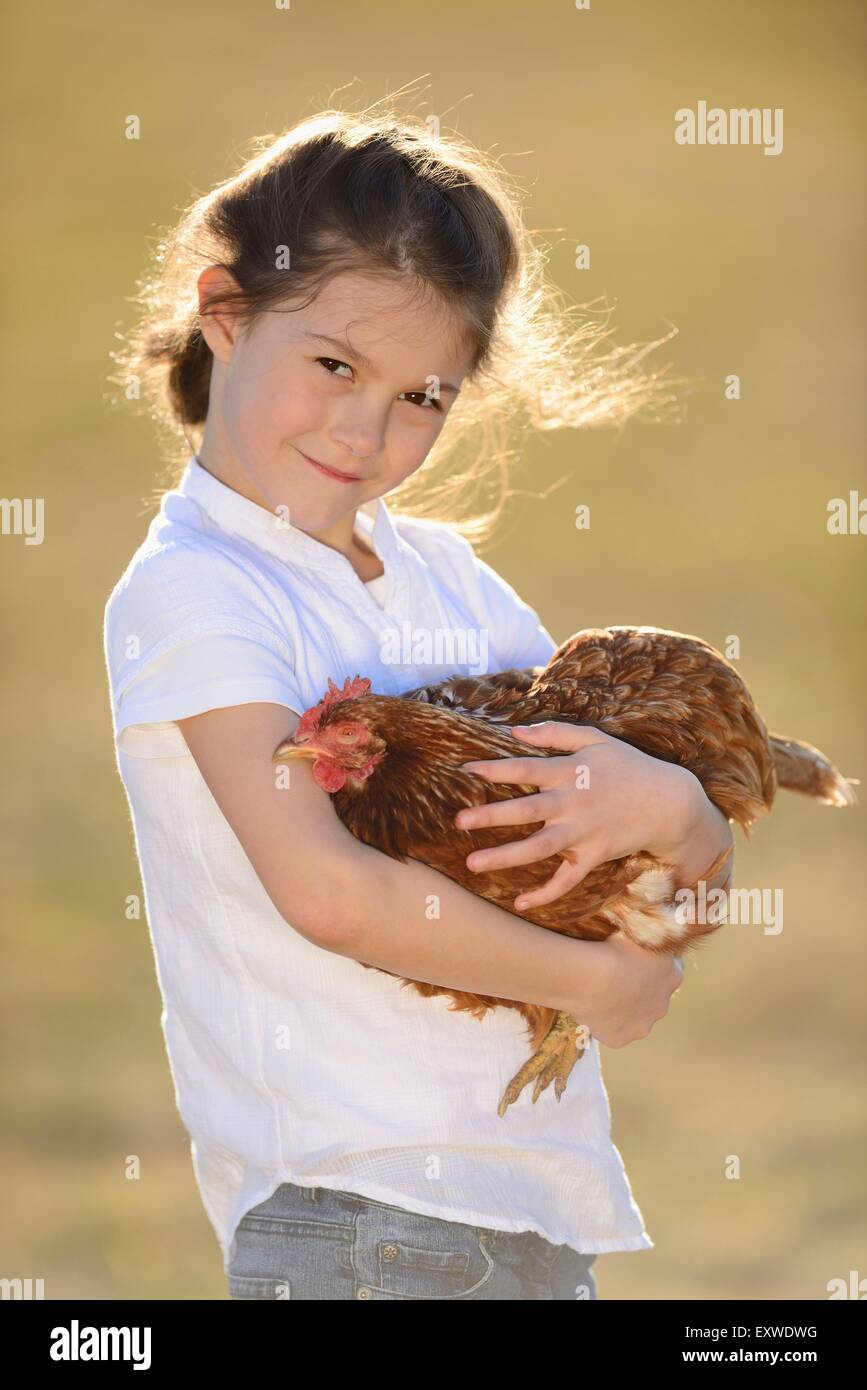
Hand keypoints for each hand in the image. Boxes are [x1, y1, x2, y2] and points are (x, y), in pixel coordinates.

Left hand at [454, 721, 696, 911]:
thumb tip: (515, 732)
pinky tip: (521, 903)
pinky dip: (546, 894)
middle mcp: (572, 803)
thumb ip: (555, 733)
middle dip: (490, 816)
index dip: (495, 770)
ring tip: (472, 863)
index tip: (466, 771)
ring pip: (538, 848)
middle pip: (525, 810)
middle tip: (458, 821)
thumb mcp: (596, 740)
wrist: (670, 802)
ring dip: (504, 857)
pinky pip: (567, 879)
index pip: (525, 768)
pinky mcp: (594, 856)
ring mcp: (583, 832)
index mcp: (570, 772)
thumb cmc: (630, 767)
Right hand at [575, 934, 684, 1047]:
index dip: (648, 964)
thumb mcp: (639, 928)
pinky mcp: (619, 1039)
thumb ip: (649, 932)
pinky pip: (611, 1030)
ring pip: (632, 1017)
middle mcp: (662, 1005)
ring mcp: (641, 1026)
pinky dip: (603, 1022)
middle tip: (612, 977)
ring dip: (621, 1009)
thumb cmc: (614, 944)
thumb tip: (650, 921)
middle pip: (652, 998)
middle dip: (637, 990)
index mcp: (673, 975)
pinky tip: (590, 1007)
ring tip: (597, 993)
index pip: (666, 970)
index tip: (629, 958)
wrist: (592, 975)